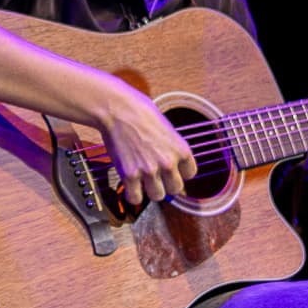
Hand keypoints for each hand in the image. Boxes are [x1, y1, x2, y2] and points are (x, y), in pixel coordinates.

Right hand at [99, 91, 198, 208]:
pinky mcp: (130, 175)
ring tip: (143, 180)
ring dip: (150, 190)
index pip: (190, 174)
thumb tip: (173, 167)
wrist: (117, 109)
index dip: (179, 171)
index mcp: (181, 150)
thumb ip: (172, 149)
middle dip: (166, 183)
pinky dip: (132, 194)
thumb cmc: (140, 112)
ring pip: (157, 196)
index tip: (171, 168)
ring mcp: (149, 170)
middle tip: (156, 175)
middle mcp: (168, 162)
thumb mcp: (167, 129)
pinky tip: (131, 184)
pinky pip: (135, 198)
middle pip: (175, 189)